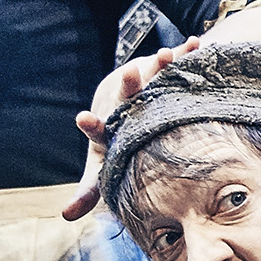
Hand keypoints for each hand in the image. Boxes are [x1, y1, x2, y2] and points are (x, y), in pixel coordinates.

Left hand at [64, 49, 177, 218]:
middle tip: (129, 74)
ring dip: (159, 64)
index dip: (92, 124)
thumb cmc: (120, 140)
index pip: (99, 127)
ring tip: (166, 55)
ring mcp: (146, 83)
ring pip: (152, 74)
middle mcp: (126, 102)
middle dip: (129, 85)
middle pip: (126, 94)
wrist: (128, 96)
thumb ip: (89, 189)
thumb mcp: (105, 163)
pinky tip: (195, 43)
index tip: (82, 118)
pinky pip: (177, 63)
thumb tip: (66, 217)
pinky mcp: (163, 71)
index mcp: (111, 126)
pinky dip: (186, 53)